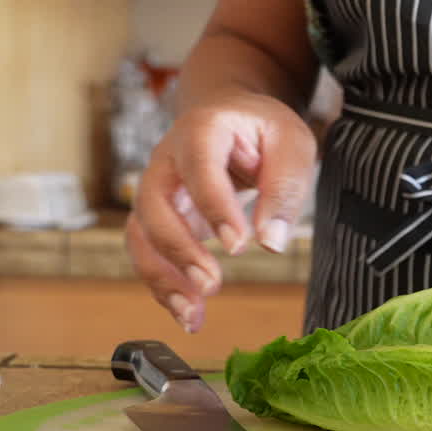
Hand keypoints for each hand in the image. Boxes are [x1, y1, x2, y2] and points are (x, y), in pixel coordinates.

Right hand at [126, 95, 315, 331]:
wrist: (230, 116)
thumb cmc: (261, 128)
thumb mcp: (290, 142)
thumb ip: (285, 185)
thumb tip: (271, 241)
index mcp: (201, 130)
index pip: (199, 167)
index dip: (214, 206)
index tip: (238, 244)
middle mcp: (167, 160)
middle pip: (153, 205)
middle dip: (178, 249)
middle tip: (211, 283)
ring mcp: (157, 190)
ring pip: (141, 235)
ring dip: (162, 278)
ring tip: (192, 314)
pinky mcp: (159, 218)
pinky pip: (148, 253)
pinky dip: (164, 285)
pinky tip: (188, 313)